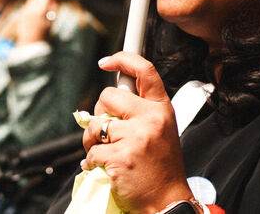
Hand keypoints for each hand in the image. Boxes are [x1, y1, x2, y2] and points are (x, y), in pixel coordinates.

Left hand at [15, 0, 58, 44]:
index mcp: (40, 11)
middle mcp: (31, 9)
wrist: (30, 43)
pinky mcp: (22, 14)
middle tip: (50, 1)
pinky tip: (37, 10)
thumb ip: (53, 11)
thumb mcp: (51, 23)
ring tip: (44, 5)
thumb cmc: (44, 34)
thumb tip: (53, 1)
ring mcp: (25, 11)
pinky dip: (33, 4)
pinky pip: (28, 4)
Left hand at [82, 52, 191, 213]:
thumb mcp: (160, 129)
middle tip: (109, 131)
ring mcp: (136, 138)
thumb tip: (109, 96)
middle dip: (100, 112)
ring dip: (92, 139)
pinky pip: (91, 150)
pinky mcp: (120, 157)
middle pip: (108, 95)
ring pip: (95, 124)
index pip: (144, 70)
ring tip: (107, 151)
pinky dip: (92, 160)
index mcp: (162, 109)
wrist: (168, 202)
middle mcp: (151, 119)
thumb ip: (139, 109)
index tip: (107, 61)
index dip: (122, 59)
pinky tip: (106, 167)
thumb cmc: (161, 167)